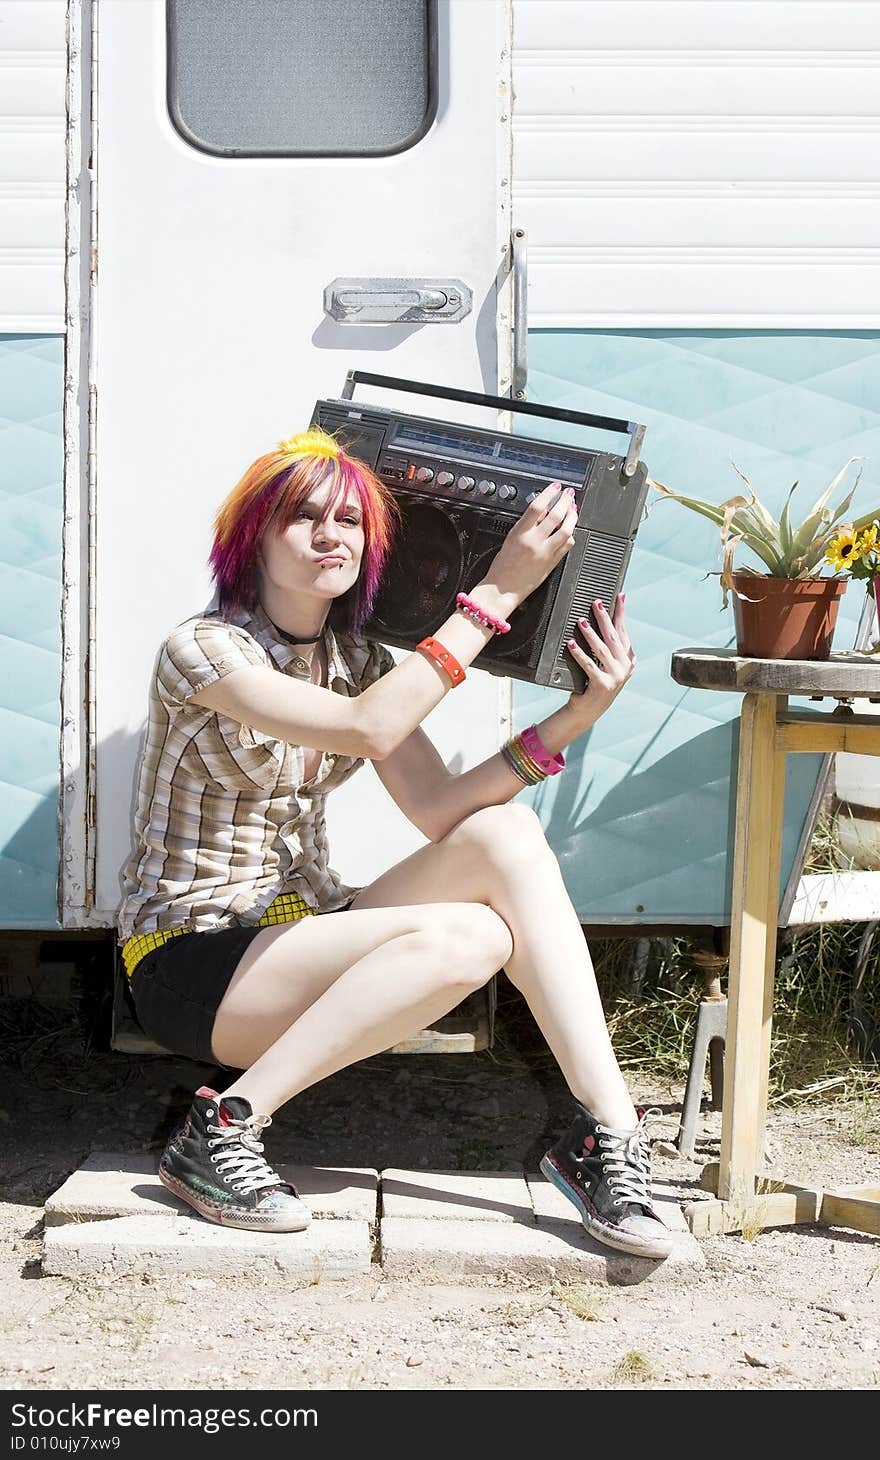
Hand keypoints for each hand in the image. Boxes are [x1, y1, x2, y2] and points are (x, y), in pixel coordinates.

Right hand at [473, 481, 578, 611]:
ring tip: (573, 509)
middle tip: (569, 494)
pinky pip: (567, 545)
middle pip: (556, 515)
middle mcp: (534, 542)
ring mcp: (545, 553)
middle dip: (565, 501)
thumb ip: (527, 524)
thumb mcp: (511, 538)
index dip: (549, 493)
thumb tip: (542, 510)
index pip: (537, 506)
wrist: (502, 590)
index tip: (556, 487)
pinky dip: (570, 535)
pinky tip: (570, 530)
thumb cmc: (502, 566)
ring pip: (566, 530)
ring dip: (572, 517)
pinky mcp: (552, 563)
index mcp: (520, 533)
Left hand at [565, 593, 634, 726]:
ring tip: (581, 622)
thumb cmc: (594, 684)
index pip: (623, 631)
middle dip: (605, 618)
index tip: (619, 596)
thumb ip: (607, 647)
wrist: (588, 710)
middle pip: (613, 637)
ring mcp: (615, 677)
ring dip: (591, 634)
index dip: (621, 613)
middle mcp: (625, 667)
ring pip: (602, 650)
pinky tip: (571, 644)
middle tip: (596, 603)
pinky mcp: (602, 685)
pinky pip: (589, 666)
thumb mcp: (606, 664)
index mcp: (628, 659)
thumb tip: (601, 621)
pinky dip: (579, 654)